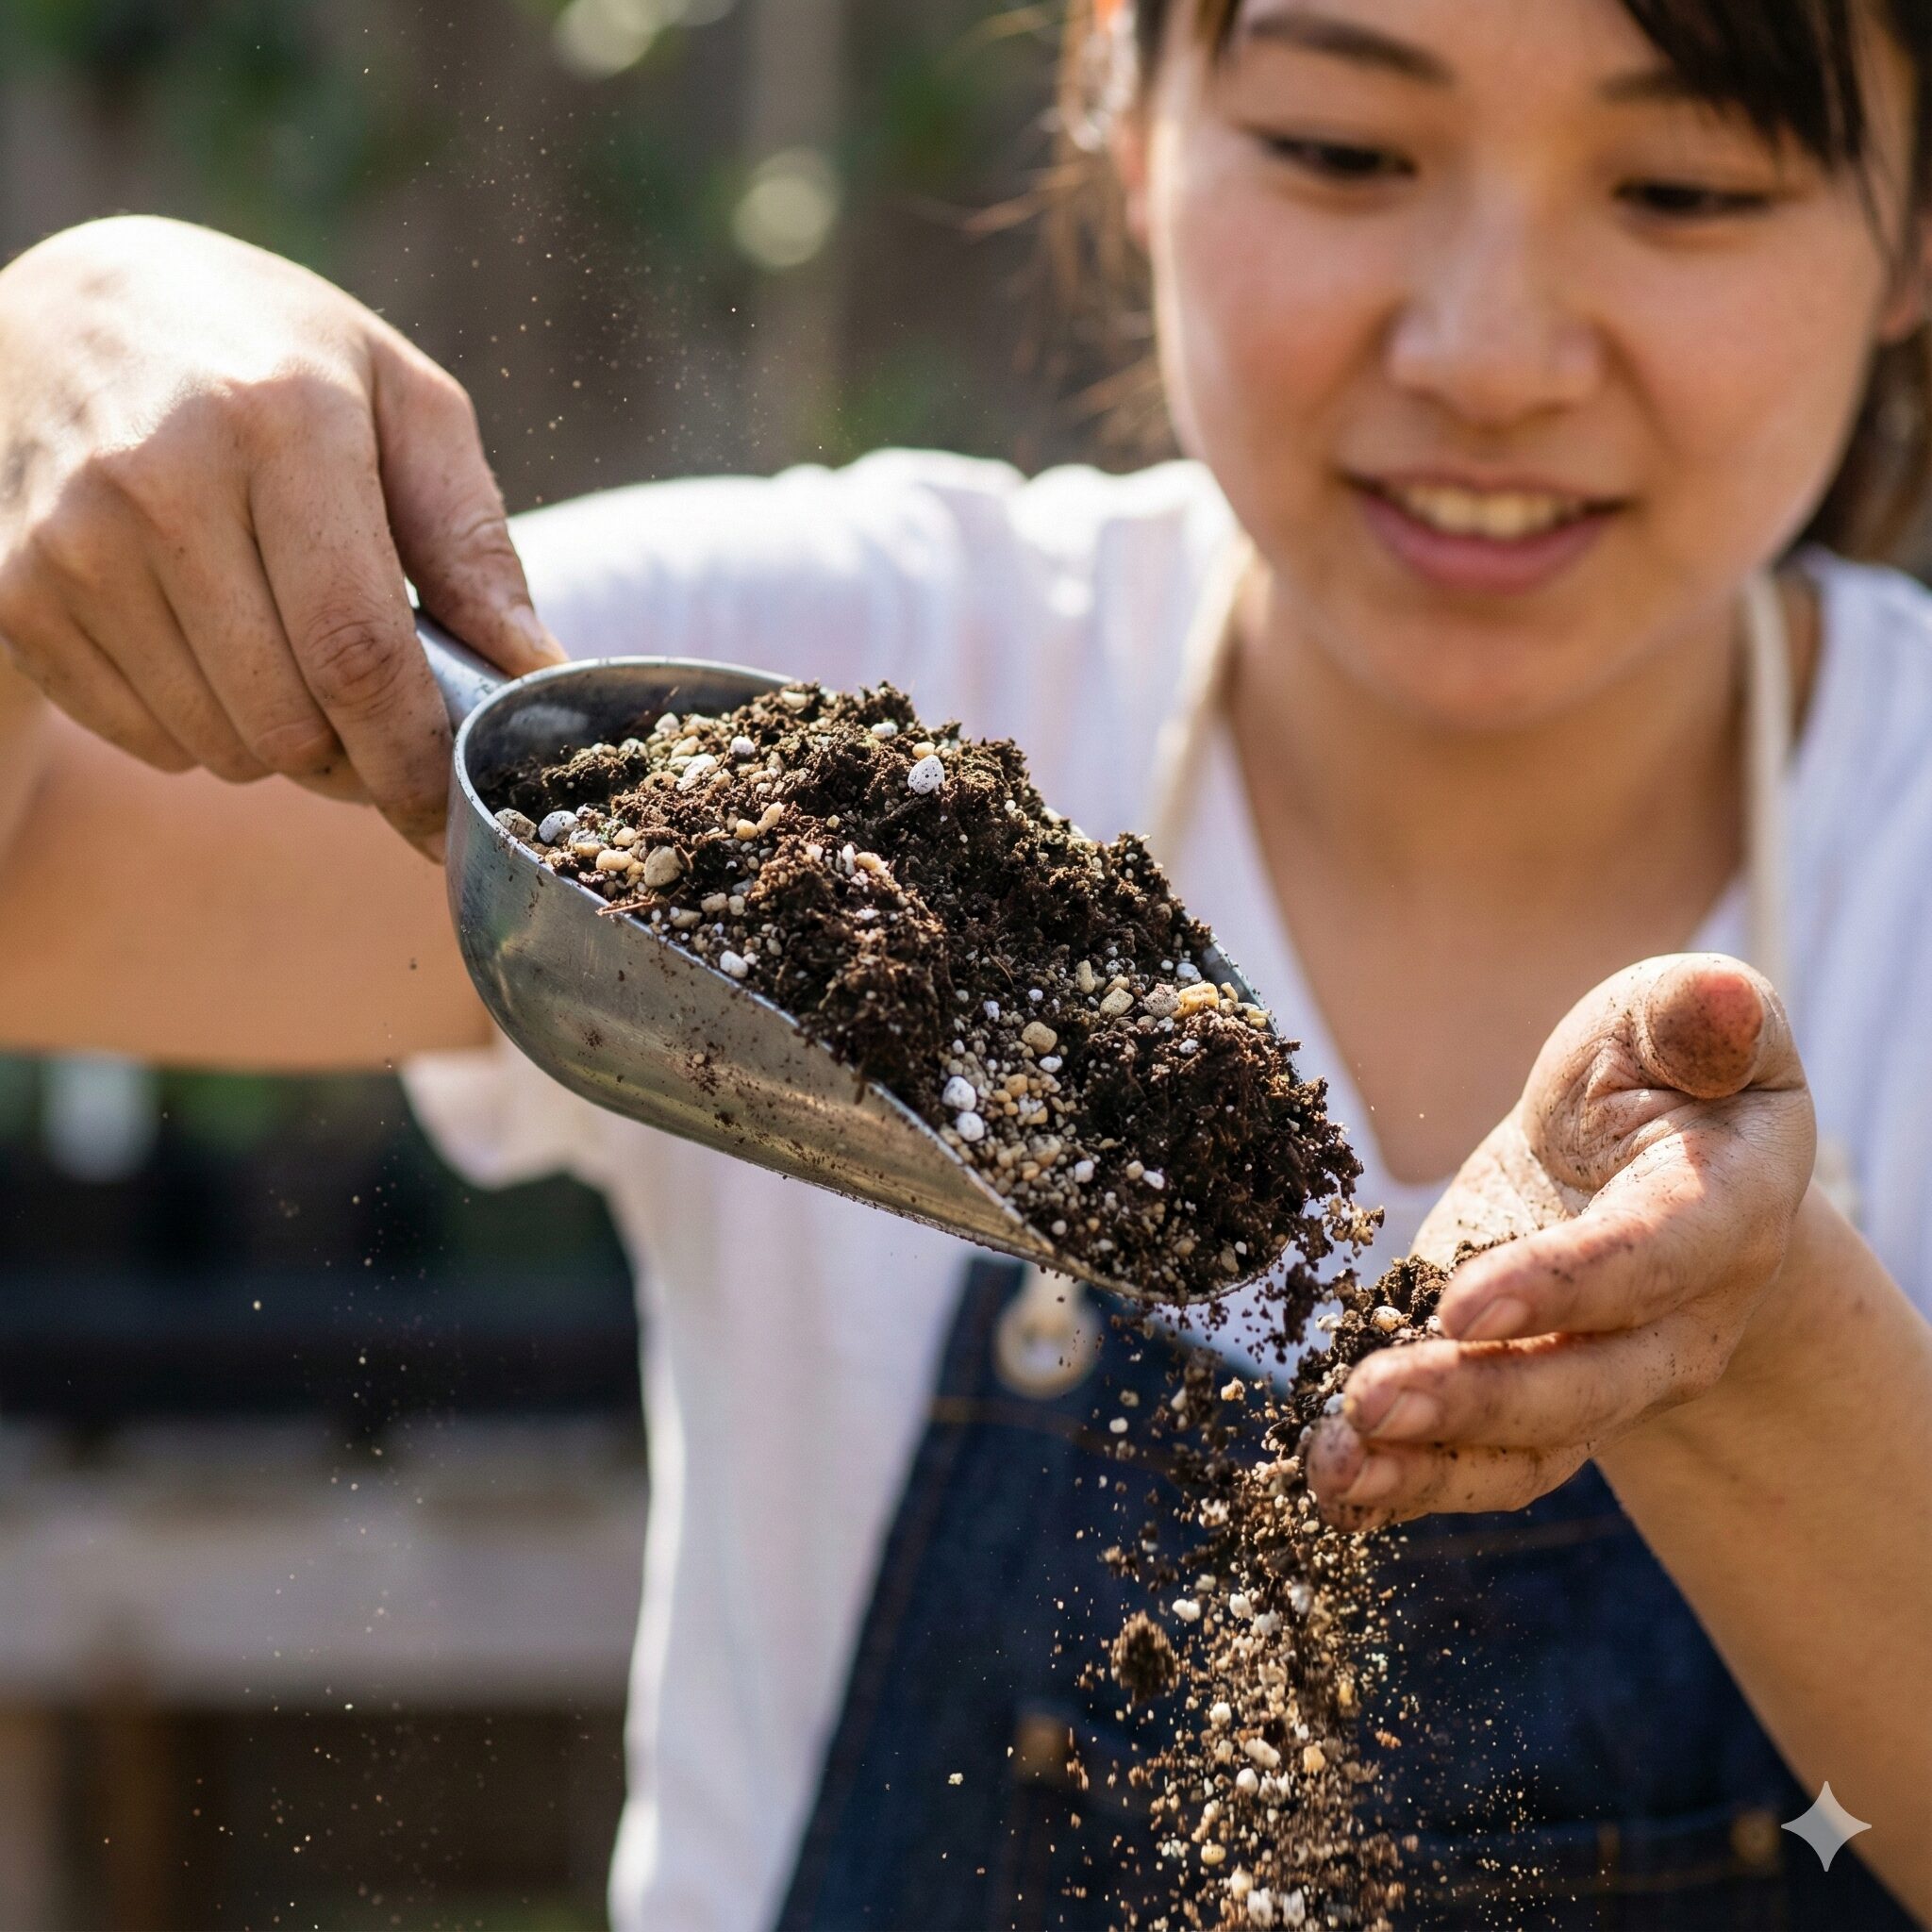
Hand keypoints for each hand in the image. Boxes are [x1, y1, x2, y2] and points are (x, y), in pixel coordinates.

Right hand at [0, 217, 562, 854]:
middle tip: (381, 729)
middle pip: (287, 720)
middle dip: (357, 764)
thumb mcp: (403, 406)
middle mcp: (160, 477)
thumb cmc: (279, 363)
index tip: (452, 814)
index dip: (413, 758)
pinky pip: (145, 739)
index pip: (356, 651)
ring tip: (292, 661)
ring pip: (218, 745)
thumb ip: (477, 547)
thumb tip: (540, 680)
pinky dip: (202, 732)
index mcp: (280, 420)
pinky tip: (211, 649)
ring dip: (281, 745)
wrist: (73, 313)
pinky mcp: (16, 591)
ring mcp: (71, 540)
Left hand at [1307, 954, 1815, 1524]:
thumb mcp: (1676, 1017)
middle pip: (1586, 1385)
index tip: (1463, 1301)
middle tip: (1370, 1400)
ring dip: (1427, 1466)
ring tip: (1335, 1466)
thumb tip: (1721, 1001)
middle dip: (1477, 1399)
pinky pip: (1477, 1462)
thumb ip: (1696, 1015)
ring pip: (1530, 1450)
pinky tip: (1329, 1484)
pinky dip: (1403, 1482)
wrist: (1644, 1151)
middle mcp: (1676, 1323)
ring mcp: (1602, 1374)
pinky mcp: (1522, 1391)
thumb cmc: (1658, 1068)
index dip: (1565, 1286)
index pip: (1650, 1260)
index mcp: (1722, 1211)